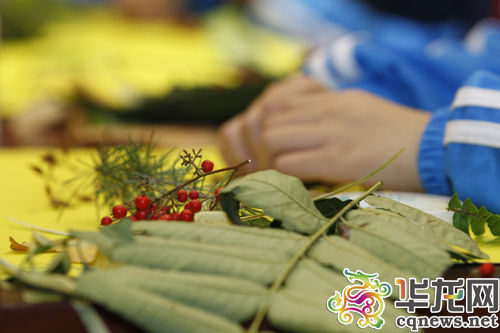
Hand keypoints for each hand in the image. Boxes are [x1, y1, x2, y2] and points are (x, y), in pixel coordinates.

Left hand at [217, 75, 430, 190]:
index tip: (277, 145)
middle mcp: (326, 112)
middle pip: (269, 120)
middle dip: (264, 144)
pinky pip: (288, 165)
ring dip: (271, 160)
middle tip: (274, 164)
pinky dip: (284, 177)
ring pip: (272, 140)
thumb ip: (330, 111)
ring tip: (286, 176)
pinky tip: (299, 185)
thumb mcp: (361, 108)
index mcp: (332, 99)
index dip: (270, 125)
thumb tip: (306, 125)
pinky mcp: (336, 160)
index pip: (278, 102)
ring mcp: (330, 135)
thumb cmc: (400, 134)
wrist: (434, 148)